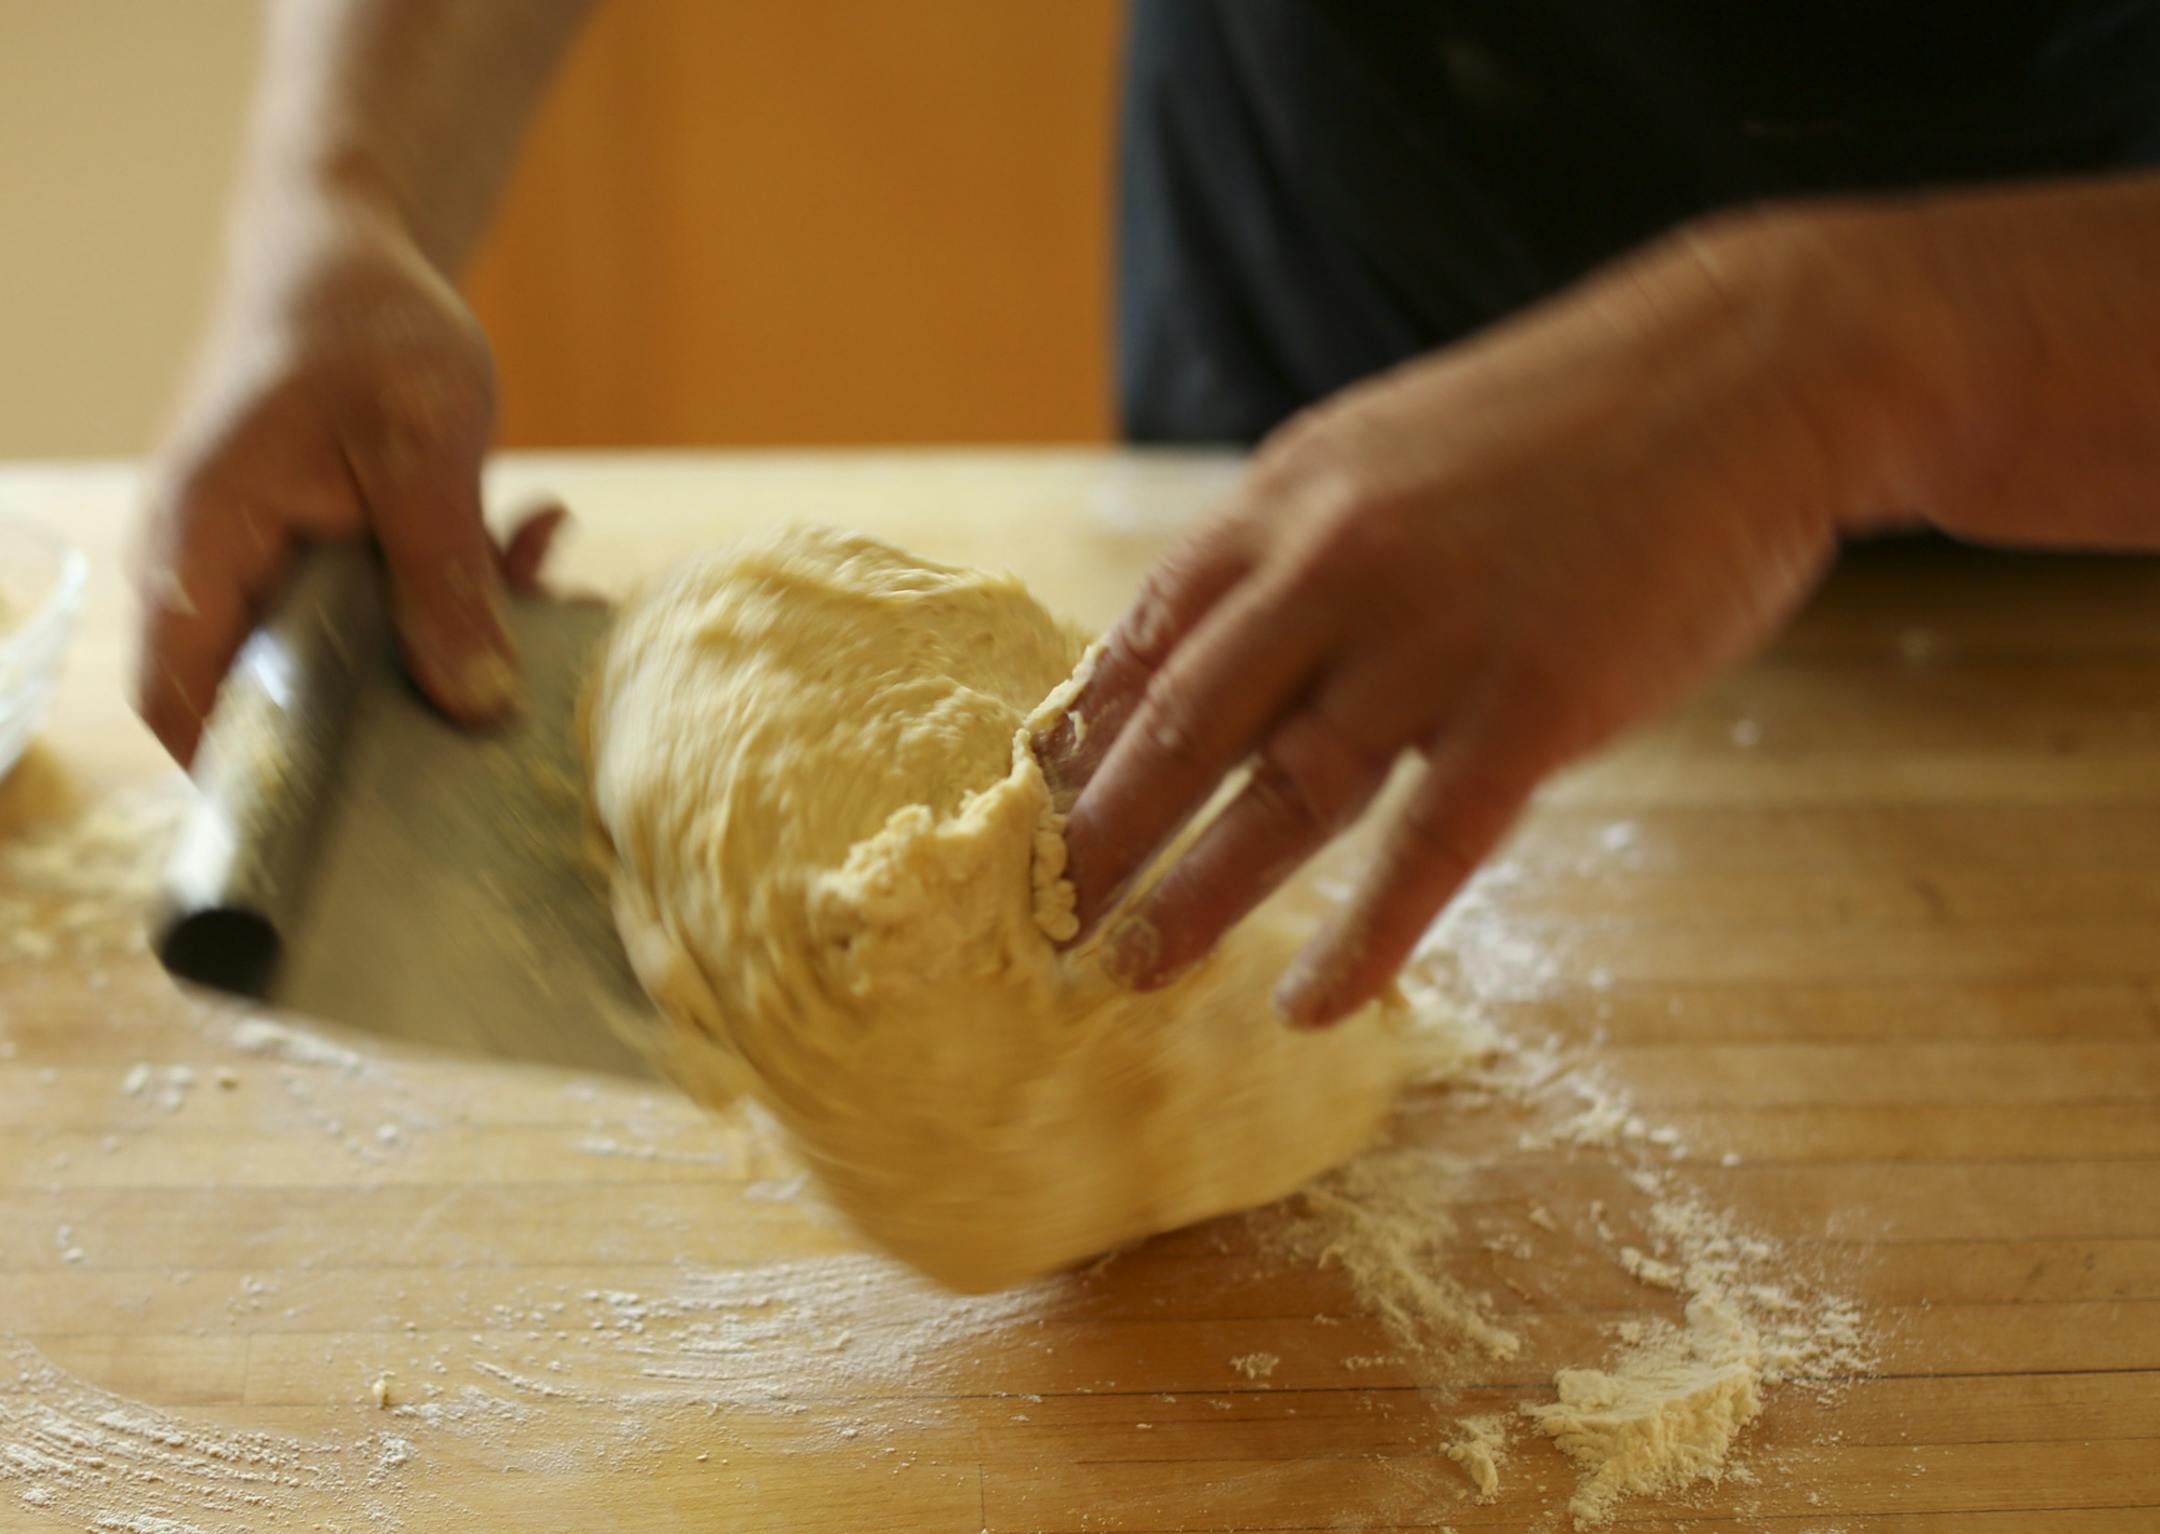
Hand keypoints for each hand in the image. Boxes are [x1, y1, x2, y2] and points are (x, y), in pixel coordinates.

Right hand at [134, 190, 560, 764]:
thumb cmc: (363, 326)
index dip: (244, 773)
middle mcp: (222, 567)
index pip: (181, 696)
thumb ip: (445, 578)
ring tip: (551, 581)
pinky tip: (544, 528)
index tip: (344, 821)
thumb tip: (477, 704)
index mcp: (203, 542)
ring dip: (460, 633)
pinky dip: (472, 587)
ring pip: (364, 651)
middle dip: (406, 708)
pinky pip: (399, 605)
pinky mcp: (335, 552)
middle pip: (288, 693)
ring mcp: (279, 562)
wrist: (355, 246)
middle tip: (509, 702)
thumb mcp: (420, 450)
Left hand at [1042, 208, 1946, 1025]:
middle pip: (1179, 732)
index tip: (1024, 822)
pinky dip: (1362, 937)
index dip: (1078, 743)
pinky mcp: (1533, 705)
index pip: (1143, 644)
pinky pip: (1425, 850)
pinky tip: (1308, 1003)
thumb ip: (1297, 547)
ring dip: (1191, 899)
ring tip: (1124, 975)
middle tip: (1036, 927)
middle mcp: (1332, 569)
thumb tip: (1215, 645)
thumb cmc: (1563, 423)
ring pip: (1279, 798)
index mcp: (1285, 502)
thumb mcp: (1383, 450)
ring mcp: (1431, 639)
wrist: (1747, 371)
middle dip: (1097, 840)